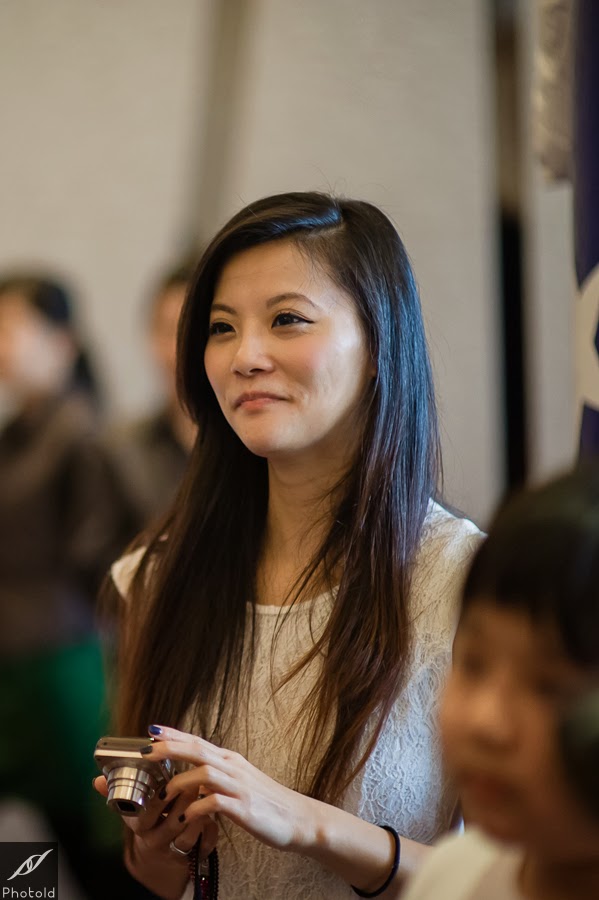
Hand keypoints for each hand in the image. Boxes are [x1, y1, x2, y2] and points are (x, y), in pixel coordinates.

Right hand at [92, 765, 217, 899]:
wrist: (160, 860)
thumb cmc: (150, 825)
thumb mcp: (132, 812)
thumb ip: (118, 794)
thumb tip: (97, 780)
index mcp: (141, 827)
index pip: (147, 814)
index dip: (158, 800)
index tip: (168, 782)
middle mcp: (157, 840)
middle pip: (172, 821)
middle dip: (183, 800)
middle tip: (193, 780)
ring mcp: (176, 848)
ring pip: (190, 832)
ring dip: (199, 811)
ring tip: (204, 792)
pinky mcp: (195, 853)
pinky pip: (205, 841)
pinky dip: (211, 827)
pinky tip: (213, 814)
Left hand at [144, 724, 314, 852]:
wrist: (297, 818)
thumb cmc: (266, 802)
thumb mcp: (239, 782)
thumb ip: (217, 777)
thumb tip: (192, 777)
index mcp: (231, 760)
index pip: (198, 741)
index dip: (175, 735)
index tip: (152, 730)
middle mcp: (234, 768)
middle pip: (198, 750)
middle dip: (170, 748)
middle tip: (147, 751)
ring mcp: (239, 787)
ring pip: (205, 773)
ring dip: (180, 782)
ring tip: (162, 793)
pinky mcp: (244, 808)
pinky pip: (215, 803)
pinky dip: (196, 808)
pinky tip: (185, 816)